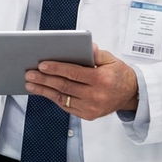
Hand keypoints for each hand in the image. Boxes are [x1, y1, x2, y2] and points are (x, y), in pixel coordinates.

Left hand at [23, 45, 138, 119]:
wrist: (131, 94)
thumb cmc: (119, 74)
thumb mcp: (111, 60)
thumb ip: (96, 53)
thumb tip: (86, 46)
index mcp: (102, 79)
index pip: (74, 73)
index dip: (56, 69)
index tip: (42, 65)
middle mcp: (96, 95)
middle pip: (64, 87)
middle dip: (44, 80)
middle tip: (29, 74)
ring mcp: (91, 108)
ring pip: (62, 98)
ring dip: (44, 91)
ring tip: (30, 84)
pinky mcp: (88, 115)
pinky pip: (66, 106)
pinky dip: (53, 98)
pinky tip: (44, 91)